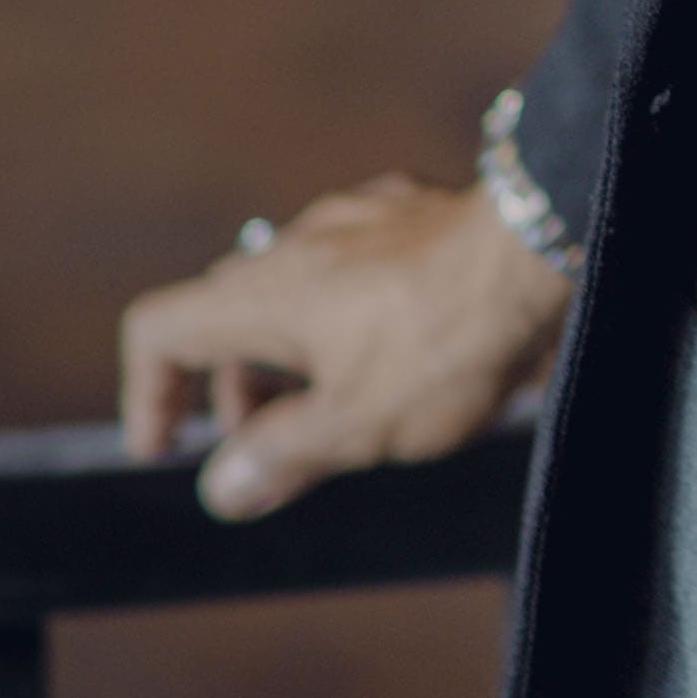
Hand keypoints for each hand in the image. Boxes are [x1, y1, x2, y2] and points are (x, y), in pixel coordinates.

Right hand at [119, 175, 570, 521]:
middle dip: (238, 388)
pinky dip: (353, 313)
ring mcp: (355, 219)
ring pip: (295, 289)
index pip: (158, 329)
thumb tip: (225, 486)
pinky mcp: (411, 211)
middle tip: (278, 446)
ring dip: (298, 352)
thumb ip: (282, 456)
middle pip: (227, 315)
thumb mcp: (357, 424)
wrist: (546, 246)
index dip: (149, 393)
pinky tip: (403, 348)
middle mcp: (296, 244)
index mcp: (262, 293)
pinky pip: (356, 265)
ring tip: (346, 405)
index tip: (170, 446)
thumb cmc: (448, 339)